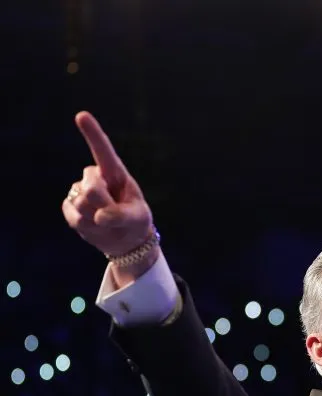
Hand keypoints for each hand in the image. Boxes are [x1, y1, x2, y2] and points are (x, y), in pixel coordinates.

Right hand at [61, 111, 154, 258]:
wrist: (123, 238)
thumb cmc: (134, 221)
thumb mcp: (137, 218)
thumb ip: (122, 215)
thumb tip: (99, 217)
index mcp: (115, 173)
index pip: (103, 151)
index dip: (93, 133)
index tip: (82, 115)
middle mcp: (95, 178)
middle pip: (91, 189)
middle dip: (104, 205)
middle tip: (115, 215)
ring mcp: (80, 191)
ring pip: (82, 205)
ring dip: (98, 219)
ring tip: (108, 221)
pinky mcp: (69, 206)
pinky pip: (74, 217)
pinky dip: (88, 228)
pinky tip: (96, 226)